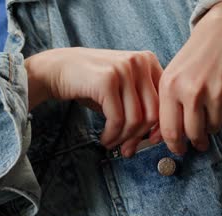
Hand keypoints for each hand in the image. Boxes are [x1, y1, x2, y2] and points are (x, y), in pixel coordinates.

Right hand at [25, 47, 162, 156]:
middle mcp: (140, 61)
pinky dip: (112, 135)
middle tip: (126, 149)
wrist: (57, 69)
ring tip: (111, 143)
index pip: (165, 101)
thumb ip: (139, 104)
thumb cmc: (89, 83)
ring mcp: (124, 69)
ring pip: (136, 119)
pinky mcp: (107, 81)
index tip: (148, 142)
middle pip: (154, 112)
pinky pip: (117, 119)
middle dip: (139, 137)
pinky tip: (104, 138)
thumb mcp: (120, 88)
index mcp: (148, 60)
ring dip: (123, 138)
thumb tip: (154, 138)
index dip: (159, 126)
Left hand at [156, 1, 221, 154]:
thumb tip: (159, 138)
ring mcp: (215, 94)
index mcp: (170, 87)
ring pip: (211, 128)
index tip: (177, 150)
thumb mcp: (171, 77)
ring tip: (206, 116)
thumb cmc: (193, 58)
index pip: (169, 130)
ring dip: (208, 128)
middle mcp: (191, 92)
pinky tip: (218, 99)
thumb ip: (165, 106)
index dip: (173, 145)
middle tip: (195, 145)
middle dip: (193, 143)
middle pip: (191, 134)